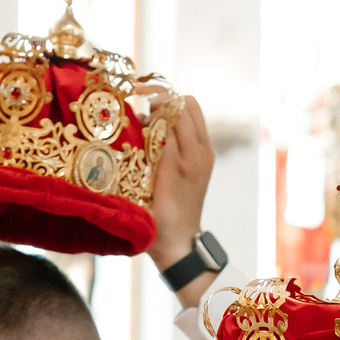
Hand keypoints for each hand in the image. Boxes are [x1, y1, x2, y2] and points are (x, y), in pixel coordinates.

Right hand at [141, 88, 215, 297]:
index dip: (153, 101)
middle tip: (141, 102)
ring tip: (148, 114)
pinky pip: (194, 126)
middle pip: (187, 104)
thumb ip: (151, 149)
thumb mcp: (148, 185)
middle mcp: (201, 153)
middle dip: (164, 97)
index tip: (133, 100)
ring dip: (171, 107)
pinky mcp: (206, 158)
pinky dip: (177, 120)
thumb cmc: (157, 220)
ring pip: (192, 112)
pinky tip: (158, 129)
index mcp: (185, 160)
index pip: (174, 112)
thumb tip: (147, 118)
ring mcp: (206, 155)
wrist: (179, 243)